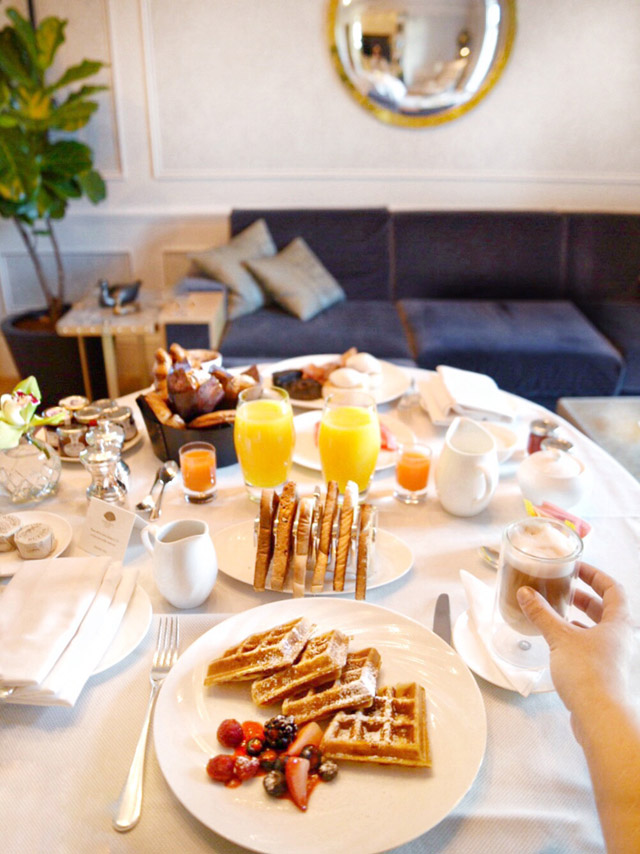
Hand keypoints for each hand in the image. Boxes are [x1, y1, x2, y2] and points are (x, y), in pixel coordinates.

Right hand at [516, 563, 633, 734]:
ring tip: (557, 612)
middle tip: (563, 588)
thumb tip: (526, 594)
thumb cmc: (589, 675)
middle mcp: (623, 638)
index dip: (595, 575)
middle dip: (584, 596)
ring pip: (600, 629)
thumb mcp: (560, 637)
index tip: (576, 568)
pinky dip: (578, 638)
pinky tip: (560, 641)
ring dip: (580, 618)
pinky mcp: (607, 674)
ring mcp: (617, 657)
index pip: (613, 588)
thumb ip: (542, 613)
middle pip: (607, 608)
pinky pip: (594, 647)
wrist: (602, 718)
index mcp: (620, 622)